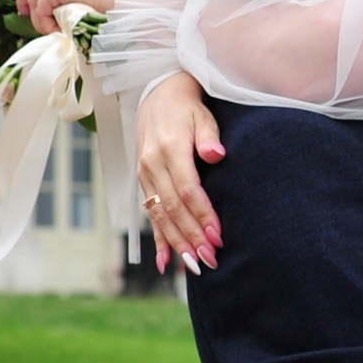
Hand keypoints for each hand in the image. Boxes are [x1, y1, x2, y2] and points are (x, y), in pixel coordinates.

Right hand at [137, 74, 223, 272]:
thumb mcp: (202, 115)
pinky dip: (158, 240)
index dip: (202, 214)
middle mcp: (152, 164)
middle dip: (192, 237)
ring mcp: (145, 175)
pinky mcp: (143, 182)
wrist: (158, 95)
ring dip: (178, 244)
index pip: (188, 189)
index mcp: (169, 148)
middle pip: (173, 209)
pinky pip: (151, 215)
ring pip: (161, 216)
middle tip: (210, 260)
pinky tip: (165, 263)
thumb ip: (209, 136)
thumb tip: (217, 155)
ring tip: (195, 267)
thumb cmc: (188, 108)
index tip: (218, 235)